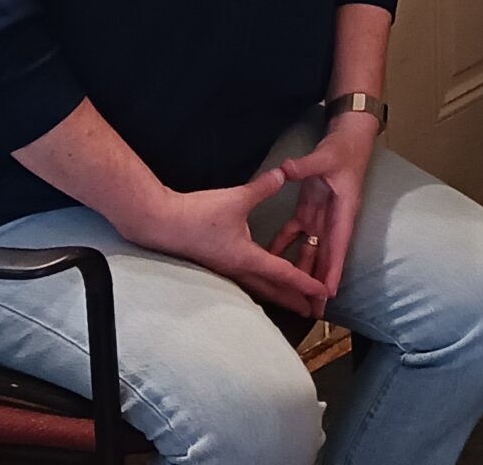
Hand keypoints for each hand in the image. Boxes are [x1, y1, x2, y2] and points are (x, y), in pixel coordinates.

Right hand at [130, 168, 329, 316]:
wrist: (160, 223)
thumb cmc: (198, 214)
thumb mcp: (236, 198)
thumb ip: (263, 187)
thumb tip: (285, 173)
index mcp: (246, 258)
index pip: (283, 274)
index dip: (305, 282)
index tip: (322, 293)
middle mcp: (239, 269)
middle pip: (273, 290)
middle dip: (296, 299)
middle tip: (315, 309)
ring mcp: (227, 270)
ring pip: (259, 288)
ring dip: (279, 294)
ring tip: (296, 301)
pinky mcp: (218, 265)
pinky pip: (247, 280)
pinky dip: (263, 284)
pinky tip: (266, 280)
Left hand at [268, 117, 375, 300]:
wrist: (350, 136)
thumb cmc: (344, 147)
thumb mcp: (325, 156)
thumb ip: (305, 166)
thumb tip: (286, 170)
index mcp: (343, 209)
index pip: (338, 244)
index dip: (333, 269)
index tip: (328, 292)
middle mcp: (334, 218)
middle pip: (327, 256)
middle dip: (320, 282)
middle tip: (313, 310)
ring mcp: (321, 215)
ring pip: (311, 250)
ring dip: (303, 272)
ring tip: (294, 296)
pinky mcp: (310, 209)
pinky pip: (295, 234)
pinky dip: (284, 247)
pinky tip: (271, 263)